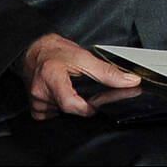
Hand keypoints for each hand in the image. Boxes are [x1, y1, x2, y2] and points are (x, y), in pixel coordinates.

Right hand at [15, 32, 140, 119]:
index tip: (102, 99)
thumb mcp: (84, 57)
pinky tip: (64, 94)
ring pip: (65, 113)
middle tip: (88, 89)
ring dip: (74, 103)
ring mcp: (37, 102)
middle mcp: (41, 92)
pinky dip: (63, 107)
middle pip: (71, 109)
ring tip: (72, 87)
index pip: (71, 103)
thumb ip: (107, 72)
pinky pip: (55, 115)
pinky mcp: (36, 109)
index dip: (90, 106)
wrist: (37, 51)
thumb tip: (130, 81)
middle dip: (85, 102)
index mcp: (52, 77)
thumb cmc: (57, 52)